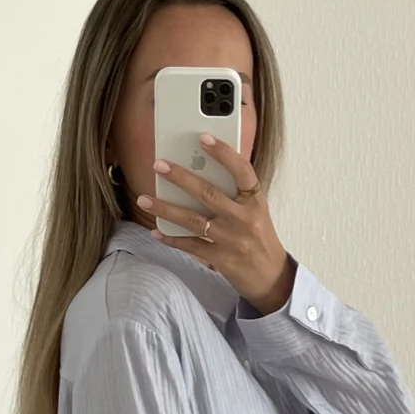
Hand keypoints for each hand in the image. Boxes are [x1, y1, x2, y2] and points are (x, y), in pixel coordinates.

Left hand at [137, 136, 294, 313]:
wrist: (271, 276)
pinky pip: (190, 245)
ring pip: (193, 220)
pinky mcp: (220, 258)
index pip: (242, 171)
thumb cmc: (259, 237)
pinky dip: (172, 238)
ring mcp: (231, 239)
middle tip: (159, 165)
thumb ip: (235, 192)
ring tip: (144, 199)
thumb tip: (200, 170)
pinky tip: (156, 231)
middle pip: (208, 193)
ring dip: (165, 209)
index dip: (223, 153)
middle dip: (181, 177)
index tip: (204, 137)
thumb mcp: (256, 210)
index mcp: (255, 201)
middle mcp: (243, 218)